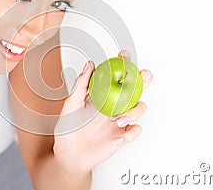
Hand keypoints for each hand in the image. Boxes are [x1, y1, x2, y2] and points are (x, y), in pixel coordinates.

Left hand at [53, 50, 152, 174]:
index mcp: (101, 95)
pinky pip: (135, 131)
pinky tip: (118, 137)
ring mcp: (119, 120)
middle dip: (143, 80)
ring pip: (139, 108)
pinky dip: (130, 133)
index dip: (123, 65)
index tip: (124, 56)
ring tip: (119, 119)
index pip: (115, 76)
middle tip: (143, 75)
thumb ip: (81, 85)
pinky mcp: (122, 135)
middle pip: (134, 89)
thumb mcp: (70, 105)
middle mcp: (113, 105)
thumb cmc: (68, 130)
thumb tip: (89, 65)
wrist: (69, 156)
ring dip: (134, 111)